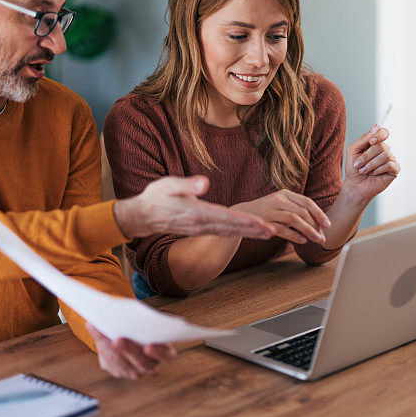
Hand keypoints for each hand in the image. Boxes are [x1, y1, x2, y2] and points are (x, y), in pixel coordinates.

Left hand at [86, 323, 175, 379]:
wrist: (133, 337)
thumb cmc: (145, 327)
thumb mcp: (148, 323)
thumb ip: (143, 320)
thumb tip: (126, 312)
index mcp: (166, 353)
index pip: (167, 356)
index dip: (158, 352)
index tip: (148, 346)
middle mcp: (151, 366)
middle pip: (141, 362)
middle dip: (129, 350)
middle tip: (118, 339)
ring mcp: (135, 372)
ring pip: (123, 365)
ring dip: (111, 350)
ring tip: (102, 335)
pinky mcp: (119, 371)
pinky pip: (110, 364)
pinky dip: (101, 346)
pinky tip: (95, 330)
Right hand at [114, 176, 274, 238]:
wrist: (142, 216)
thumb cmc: (155, 197)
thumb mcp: (168, 185)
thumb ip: (188, 184)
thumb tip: (204, 182)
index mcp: (196, 213)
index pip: (225, 217)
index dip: (244, 220)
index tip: (260, 222)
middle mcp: (201, 224)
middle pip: (232, 228)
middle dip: (253, 229)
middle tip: (273, 231)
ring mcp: (201, 229)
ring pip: (230, 232)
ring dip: (250, 233)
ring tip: (270, 233)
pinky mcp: (200, 229)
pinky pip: (224, 232)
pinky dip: (239, 233)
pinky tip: (250, 232)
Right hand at [232, 189, 330, 244]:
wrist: (241, 215)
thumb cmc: (267, 212)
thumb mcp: (281, 205)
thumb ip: (296, 210)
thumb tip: (318, 224)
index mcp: (285, 194)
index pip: (306, 202)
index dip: (319, 213)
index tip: (328, 225)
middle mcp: (278, 199)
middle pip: (302, 212)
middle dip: (315, 226)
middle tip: (323, 237)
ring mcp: (270, 210)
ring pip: (294, 219)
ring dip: (308, 231)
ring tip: (316, 240)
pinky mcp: (264, 221)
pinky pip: (282, 229)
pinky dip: (294, 235)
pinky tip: (302, 241)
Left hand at [344, 127, 399, 203]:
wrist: (355, 185)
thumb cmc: (354, 168)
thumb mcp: (353, 150)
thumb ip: (363, 139)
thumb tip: (375, 127)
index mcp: (375, 143)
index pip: (383, 132)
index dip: (379, 135)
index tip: (371, 141)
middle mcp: (384, 150)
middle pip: (382, 145)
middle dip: (367, 156)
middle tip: (358, 164)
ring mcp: (390, 159)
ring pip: (385, 155)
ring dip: (371, 164)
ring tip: (363, 171)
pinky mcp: (394, 170)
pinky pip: (390, 165)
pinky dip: (378, 170)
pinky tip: (373, 174)